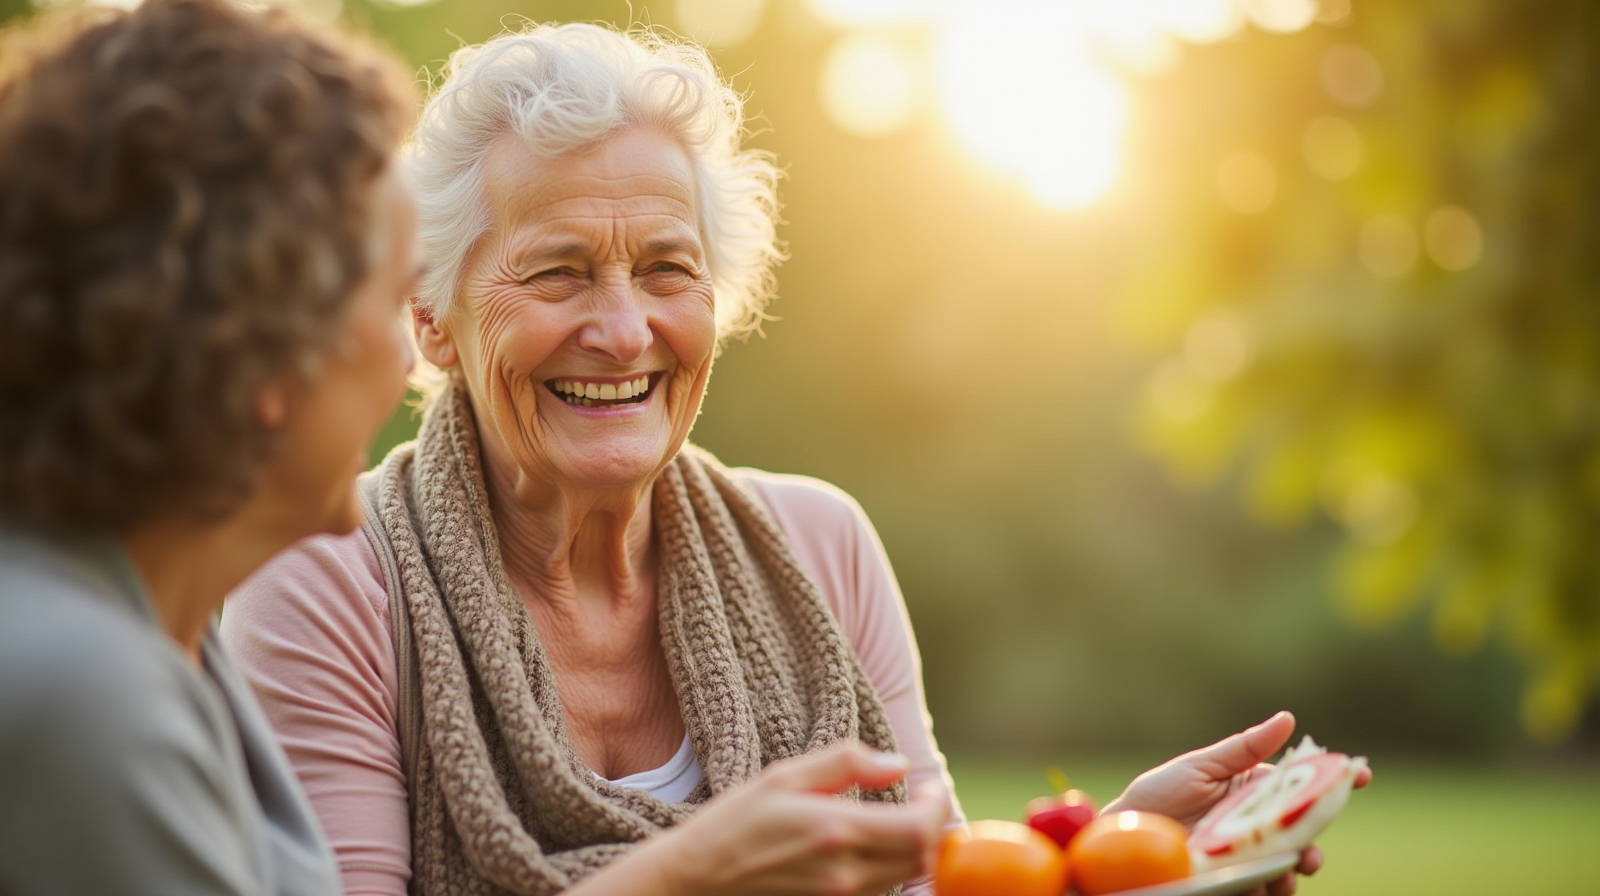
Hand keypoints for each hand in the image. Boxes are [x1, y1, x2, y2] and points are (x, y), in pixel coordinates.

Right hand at [606, 740, 951, 895]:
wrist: (696, 881)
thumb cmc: (734, 823)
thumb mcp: (783, 776)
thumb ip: (846, 763)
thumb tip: (898, 764)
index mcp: (835, 830)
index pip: (920, 829)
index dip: (938, 807)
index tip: (930, 788)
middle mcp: (844, 874)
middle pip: (921, 858)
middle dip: (932, 827)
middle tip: (923, 802)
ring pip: (904, 878)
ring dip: (912, 850)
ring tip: (898, 821)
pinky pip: (879, 893)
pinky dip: (889, 870)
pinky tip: (871, 848)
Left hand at [1102, 711, 1372, 895]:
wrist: (1124, 834)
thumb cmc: (1160, 794)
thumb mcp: (1200, 766)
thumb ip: (1244, 749)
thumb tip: (1288, 718)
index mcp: (1257, 788)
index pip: (1305, 783)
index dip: (1337, 780)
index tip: (1360, 776)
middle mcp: (1260, 822)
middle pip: (1305, 831)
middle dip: (1315, 841)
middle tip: (1310, 852)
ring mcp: (1250, 853)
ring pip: (1289, 864)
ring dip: (1293, 870)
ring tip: (1282, 873)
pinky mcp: (1237, 879)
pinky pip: (1264, 889)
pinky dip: (1270, 889)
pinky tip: (1262, 886)